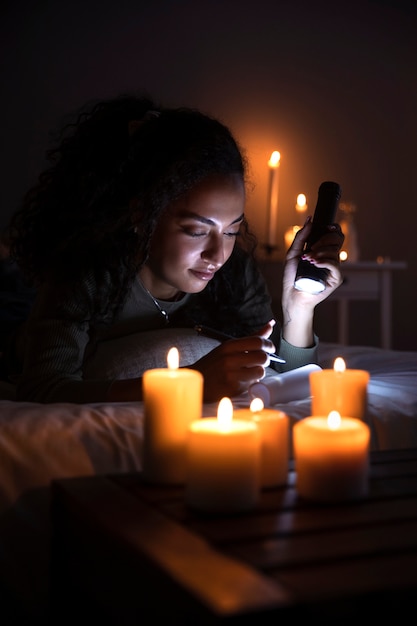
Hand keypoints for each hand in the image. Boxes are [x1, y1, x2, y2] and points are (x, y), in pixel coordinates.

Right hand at [193, 320, 276, 401]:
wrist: (198, 381)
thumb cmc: (215, 363)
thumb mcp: (229, 347)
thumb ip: (251, 337)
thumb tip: (270, 325)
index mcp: (229, 346)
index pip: (257, 341)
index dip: (269, 345)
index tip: (270, 348)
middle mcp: (229, 358)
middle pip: (262, 356)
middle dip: (266, 359)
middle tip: (260, 361)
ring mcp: (230, 374)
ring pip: (260, 371)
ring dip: (259, 371)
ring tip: (251, 371)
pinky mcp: (232, 387)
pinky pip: (252, 383)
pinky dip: (251, 381)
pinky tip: (243, 379)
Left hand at [280, 218, 343, 347]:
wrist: (292, 294)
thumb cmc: (292, 276)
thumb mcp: (293, 252)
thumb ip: (301, 236)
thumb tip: (310, 220)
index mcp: (323, 250)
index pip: (335, 235)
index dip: (333, 229)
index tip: (326, 227)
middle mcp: (330, 258)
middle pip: (337, 240)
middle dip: (323, 241)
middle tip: (310, 250)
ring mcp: (334, 268)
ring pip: (334, 252)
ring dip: (320, 253)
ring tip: (308, 260)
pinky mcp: (335, 278)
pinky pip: (335, 265)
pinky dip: (324, 262)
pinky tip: (315, 264)